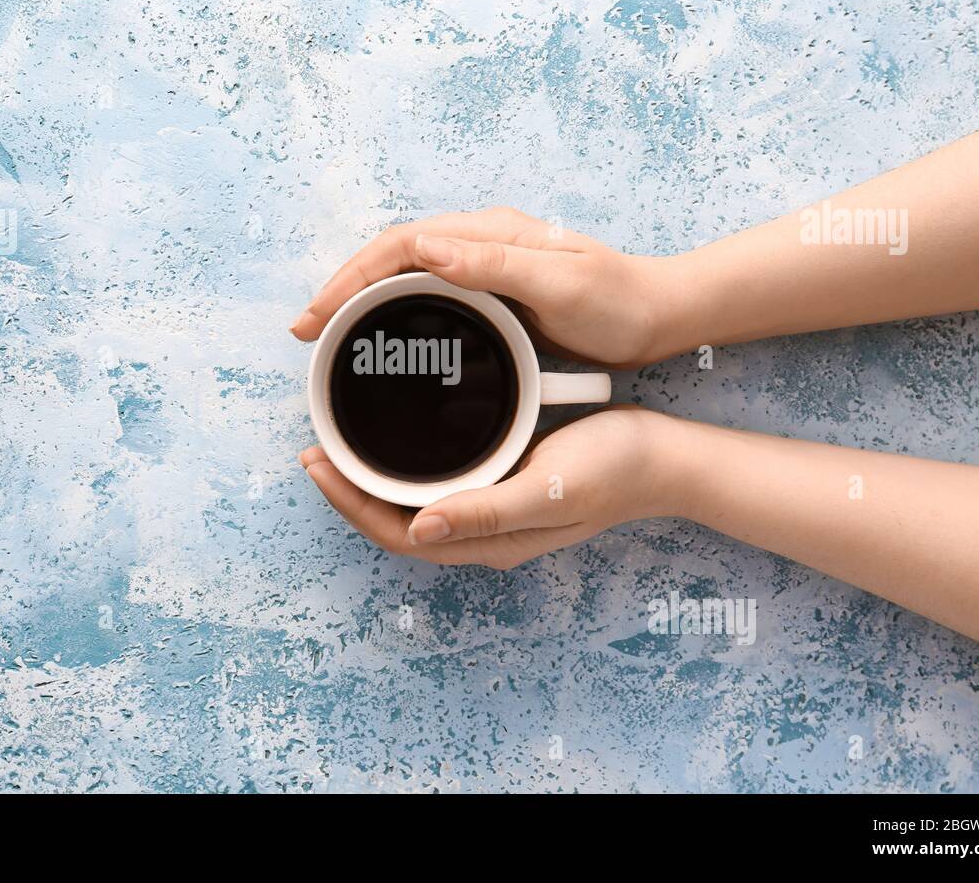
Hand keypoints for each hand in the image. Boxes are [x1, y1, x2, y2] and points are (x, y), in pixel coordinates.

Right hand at [289, 207, 682, 368]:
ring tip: (329, 335)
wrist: (658, 315)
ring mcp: (484, 266)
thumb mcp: (560, 284)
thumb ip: (495, 264)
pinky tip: (381, 337)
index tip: (318, 314)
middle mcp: (480, 242)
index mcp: (489, 233)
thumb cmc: (617, 302)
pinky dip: (393, 311)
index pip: (400, 244)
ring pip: (404, 274)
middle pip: (391, 256)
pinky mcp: (492, 292)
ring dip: (362, 299)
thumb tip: (427, 247)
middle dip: (342, 288)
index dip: (352, 276)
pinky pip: (427, 295)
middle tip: (307, 331)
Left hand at [298, 407, 681, 569]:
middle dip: (350, 493)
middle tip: (314, 450)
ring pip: (416, 504)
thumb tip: (419, 528)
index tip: (316, 465)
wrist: (663, 457)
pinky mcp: (505, 483)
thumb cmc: (612, 471)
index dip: (350, 504)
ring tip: (342, 444)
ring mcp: (494, 510)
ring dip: (375, 479)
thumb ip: (485, 511)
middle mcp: (484, 533)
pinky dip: (410, 464)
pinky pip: (442, 482)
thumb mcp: (548, 488)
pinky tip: (400, 437)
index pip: (398, 534)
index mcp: (488, 541)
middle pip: (397, 523)